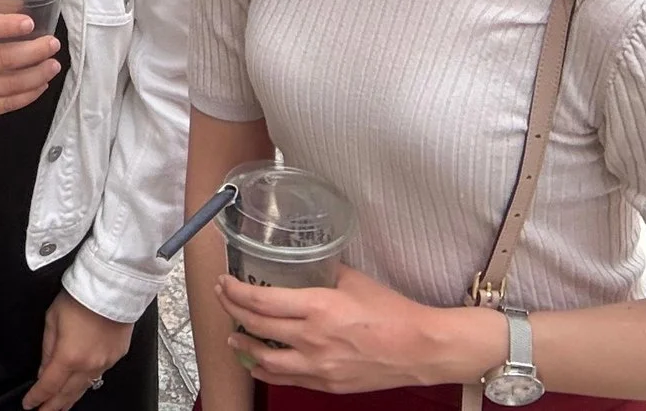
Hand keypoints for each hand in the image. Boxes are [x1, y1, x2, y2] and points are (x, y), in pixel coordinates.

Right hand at [0, 4, 60, 122]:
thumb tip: (20, 4)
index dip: (7, 25)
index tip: (30, 22)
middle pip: (2, 59)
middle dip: (34, 51)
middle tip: (52, 44)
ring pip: (8, 84)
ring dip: (37, 74)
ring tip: (53, 65)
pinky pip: (5, 104)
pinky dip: (27, 95)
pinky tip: (40, 84)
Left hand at [25, 293, 135, 410]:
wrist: (111, 287)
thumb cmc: (80, 297)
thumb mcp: (52, 319)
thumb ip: (47, 348)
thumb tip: (44, 369)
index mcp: (68, 356)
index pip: (48, 385)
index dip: (37, 398)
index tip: (29, 404)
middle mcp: (88, 365)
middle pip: (67, 394)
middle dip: (53, 406)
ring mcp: (105, 363)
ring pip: (84, 388)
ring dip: (70, 398)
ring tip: (60, 405)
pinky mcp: (116, 357)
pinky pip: (99, 375)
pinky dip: (87, 382)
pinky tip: (81, 385)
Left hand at [219, 267, 501, 392]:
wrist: (420, 348)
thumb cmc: (392, 312)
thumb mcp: (353, 280)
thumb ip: (324, 272)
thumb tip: (306, 261)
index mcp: (318, 308)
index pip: (262, 301)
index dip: (236, 292)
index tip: (225, 282)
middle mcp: (312, 339)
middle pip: (258, 327)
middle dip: (233, 311)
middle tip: (224, 299)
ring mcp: (318, 366)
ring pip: (265, 361)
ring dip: (244, 345)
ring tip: (233, 335)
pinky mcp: (327, 384)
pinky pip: (287, 379)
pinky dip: (267, 371)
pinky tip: (258, 364)